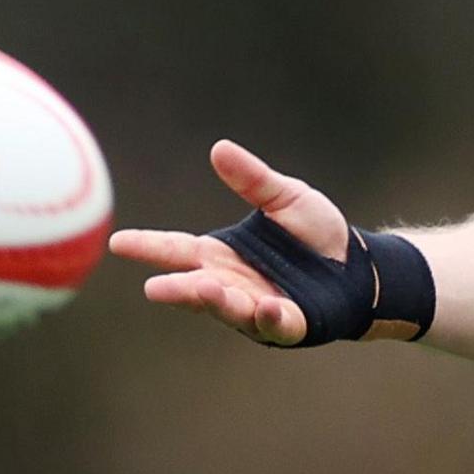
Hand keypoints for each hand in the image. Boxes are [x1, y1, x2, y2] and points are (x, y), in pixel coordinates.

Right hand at [109, 139, 350, 345]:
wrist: (356, 263)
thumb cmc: (313, 233)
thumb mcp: (284, 198)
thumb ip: (252, 180)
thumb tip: (219, 148)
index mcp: (221, 256)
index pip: (177, 250)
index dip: (148, 247)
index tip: (116, 242)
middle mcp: (232, 284)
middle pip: (196, 287)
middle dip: (177, 289)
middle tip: (154, 288)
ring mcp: (257, 307)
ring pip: (231, 309)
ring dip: (217, 302)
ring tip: (205, 289)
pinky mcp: (290, 323)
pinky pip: (275, 325)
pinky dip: (268, 318)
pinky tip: (264, 307)